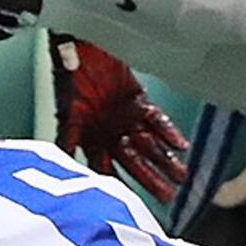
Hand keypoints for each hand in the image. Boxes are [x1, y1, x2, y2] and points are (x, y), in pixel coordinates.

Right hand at [52, 35, 190, 212]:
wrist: (81, 42)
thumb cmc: (69, 75)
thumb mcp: (67, 108)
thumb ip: (68, 135)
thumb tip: (64, 159)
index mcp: (90, 136)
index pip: (106, 168)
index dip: (118, 185)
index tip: (132, 203)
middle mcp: (110, 131)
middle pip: (133, 161)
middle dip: (150, 178)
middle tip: (168, 197)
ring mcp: (125, 116)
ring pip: (149, 144)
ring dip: (164, 160)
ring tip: (181, 177)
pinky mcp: (139, 100)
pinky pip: (157, 120)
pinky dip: (169, 133)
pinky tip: (181, 146)